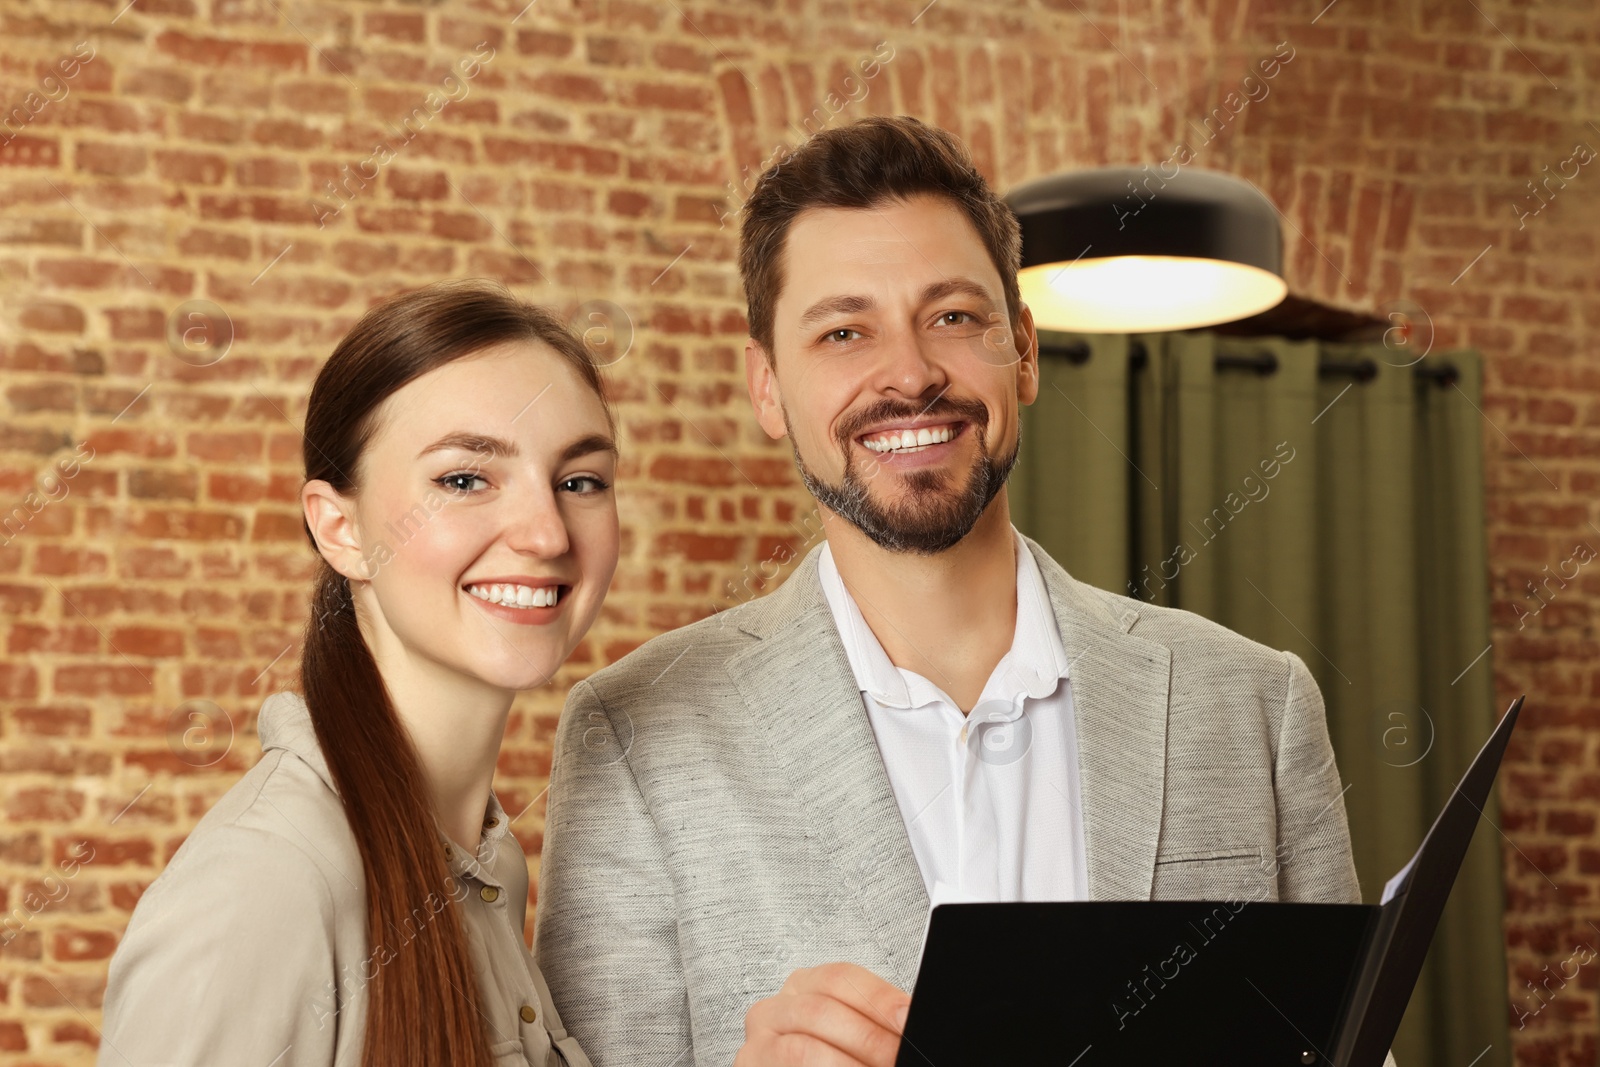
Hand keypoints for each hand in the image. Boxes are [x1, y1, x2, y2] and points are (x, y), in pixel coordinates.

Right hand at [733, 961, 909, 1066]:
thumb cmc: (833, 1059)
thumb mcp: (852, 1037)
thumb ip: (876, 1027)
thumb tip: (913, 1024)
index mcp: (805, 986)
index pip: (841, 977)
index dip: (878, 998)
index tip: (909, 1020)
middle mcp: (776, 1007)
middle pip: (823, 1011)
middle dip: (870, 1039)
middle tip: (900, 1057)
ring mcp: (758, 1040)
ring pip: (805, 1048)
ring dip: (850, 1065)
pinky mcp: (750, 1065)